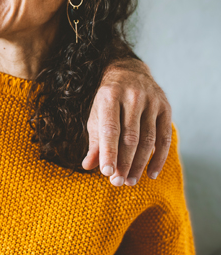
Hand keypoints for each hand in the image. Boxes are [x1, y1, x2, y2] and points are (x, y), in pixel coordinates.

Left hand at [83, 58, 171, 185]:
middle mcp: (132, 97)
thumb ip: (94, 140)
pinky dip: (158, 158)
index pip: (110, 129)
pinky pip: (164, 137)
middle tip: (118, 182)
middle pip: (130, 137)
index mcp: (110, 96)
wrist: (129, 71)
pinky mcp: (166, 107)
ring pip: (148, 139)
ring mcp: (151, 101)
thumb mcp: (96, 114)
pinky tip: (151, 174)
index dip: (109, 152)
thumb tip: (88, 165)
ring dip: (139, 164)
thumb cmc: (108, 99)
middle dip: (124, 162)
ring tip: (130, 181)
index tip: (107, 173)